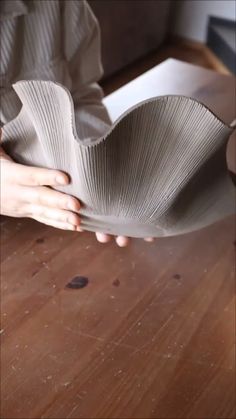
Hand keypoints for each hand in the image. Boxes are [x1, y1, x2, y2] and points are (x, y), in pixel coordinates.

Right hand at [0, 131, 153, 244]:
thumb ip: (1, 141)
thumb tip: (3, 129)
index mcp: (11, 175)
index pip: (31, 176)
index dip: (48, 177)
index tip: (66, 178)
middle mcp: (17, 193)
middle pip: (41, 198)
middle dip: (59, 202)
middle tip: (77, 205)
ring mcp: (23, 206)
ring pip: (44, 213)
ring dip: (62, 218)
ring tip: (79, 221)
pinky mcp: (28, 213)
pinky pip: (45, 220)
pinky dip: (60, 225)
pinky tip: (76, 227)